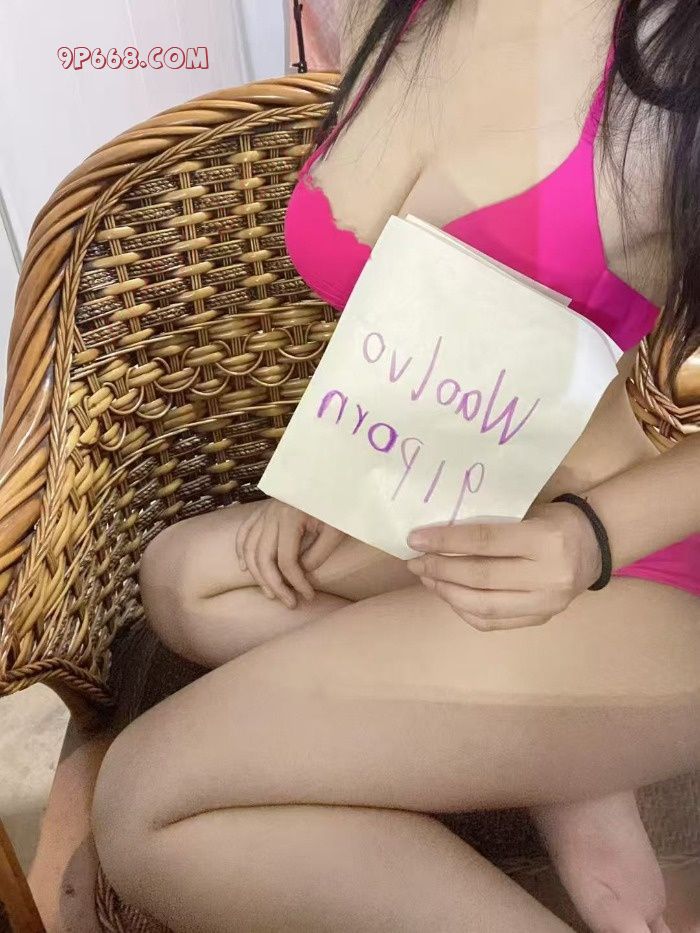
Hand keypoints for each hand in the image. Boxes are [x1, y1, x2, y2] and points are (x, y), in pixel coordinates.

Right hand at [235, 500, 344, 608]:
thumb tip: (301, 574)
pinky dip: (241, 551)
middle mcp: (272, 514)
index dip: (296, 582)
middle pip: (263, 557)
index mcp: (290, 517)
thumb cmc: (337, 503)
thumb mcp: (335, 529)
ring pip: (249, 548)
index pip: (286, 560)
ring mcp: (265, 511)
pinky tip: (245, 568)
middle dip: (274, 584)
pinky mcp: (263, 510)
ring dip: (257, 574)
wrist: (332, 477)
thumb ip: (317, 554)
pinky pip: (244, 533)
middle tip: (289, 602)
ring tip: (270, 593)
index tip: (308, 595)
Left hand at [406, 502, 602, 630]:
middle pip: (480, 577)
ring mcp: (546, 604)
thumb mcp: (528, 511)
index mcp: (544, 540)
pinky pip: (493, 622)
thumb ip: (491, 524)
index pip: (484, 542)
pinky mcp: (541, 619)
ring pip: (484, 606)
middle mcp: (548, 576)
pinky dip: (465, 610)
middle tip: (415, 562)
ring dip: (447, 593)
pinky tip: (449, 595)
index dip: (445, 541)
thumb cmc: (555, 520)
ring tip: (427, 579)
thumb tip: (438, 535)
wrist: (596, 545)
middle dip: (440, 570)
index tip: (415, 539)